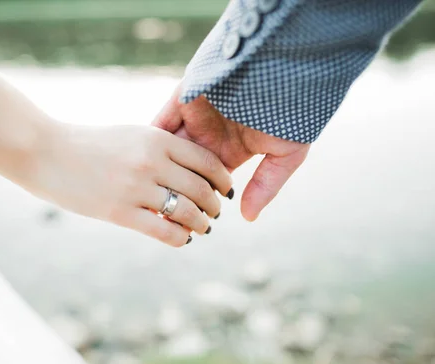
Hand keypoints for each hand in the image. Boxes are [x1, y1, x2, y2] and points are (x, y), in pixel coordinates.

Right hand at [28, 121, 232, 246]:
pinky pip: (163, 231)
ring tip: (203, 228)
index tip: (226, 190)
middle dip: (215, 205)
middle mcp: (151, 162)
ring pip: (187, 212)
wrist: (46, 152)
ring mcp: (136, 188)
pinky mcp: (119, 212)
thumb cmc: (90, 144)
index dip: (223, 179)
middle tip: (216, 213)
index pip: (206, 161)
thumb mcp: (131, 135)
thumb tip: (190, 172)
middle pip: (202, 189)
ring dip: (201, 224)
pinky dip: (180, 238)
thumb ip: (160, 149)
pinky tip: (183, 239)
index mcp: (156, 139)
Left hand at [153, 85, 309, 221]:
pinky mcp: (185, 96)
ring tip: (144, 191)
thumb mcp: (286, 154)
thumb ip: (266, 185)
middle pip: (181, 168)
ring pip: (167, 147)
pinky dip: (151, 140)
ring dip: (156, 167)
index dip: (195, 201)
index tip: (184, 223)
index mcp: (230, 150)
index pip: (205, 182)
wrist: (285, 68)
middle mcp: (209, 135)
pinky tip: (142, 161)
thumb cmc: (293, 111)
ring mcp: (195, 116)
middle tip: (159, 212)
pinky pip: (162, 120)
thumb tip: (249, 218)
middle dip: (170, 188)